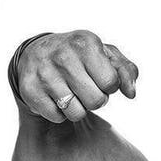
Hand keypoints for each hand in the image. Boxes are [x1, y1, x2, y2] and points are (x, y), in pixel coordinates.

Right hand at [16, 30, 138, 122]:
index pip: (112, 83)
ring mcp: (44, 72)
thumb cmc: (81, 57)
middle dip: (96, 99)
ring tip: (71, 92)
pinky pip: (57, 117)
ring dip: (79, 108)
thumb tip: (131, 93)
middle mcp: (63, 55)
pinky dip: (60, 113)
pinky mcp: (29, 89)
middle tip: (85, 87)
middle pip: (97, 101)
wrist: (37, 53)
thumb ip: (126, 72)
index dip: (109, 86)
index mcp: (86, 43)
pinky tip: (55, 96)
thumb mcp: (106, 56)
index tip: (99, 77)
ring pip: (77, 113)